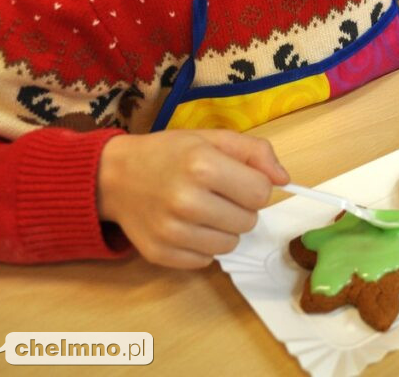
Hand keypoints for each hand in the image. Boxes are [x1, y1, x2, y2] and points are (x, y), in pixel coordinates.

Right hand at [97, 129, 289, 268]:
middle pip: (248, 221)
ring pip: (230, 244)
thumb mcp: (213, 139)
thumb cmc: (169, 154)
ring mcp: (172, 231)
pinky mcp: (161, 254)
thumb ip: (255, 152)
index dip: (255, 185)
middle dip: (240, 207)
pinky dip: (203, 245)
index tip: (237, 179)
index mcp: (203, 165)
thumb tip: (284, 179)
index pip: (261, 193)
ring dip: (224, 229)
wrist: (115, 176)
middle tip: (217, 194)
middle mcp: (187, 201)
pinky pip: (206, 260)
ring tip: (204, 210)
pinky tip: (188, 226)